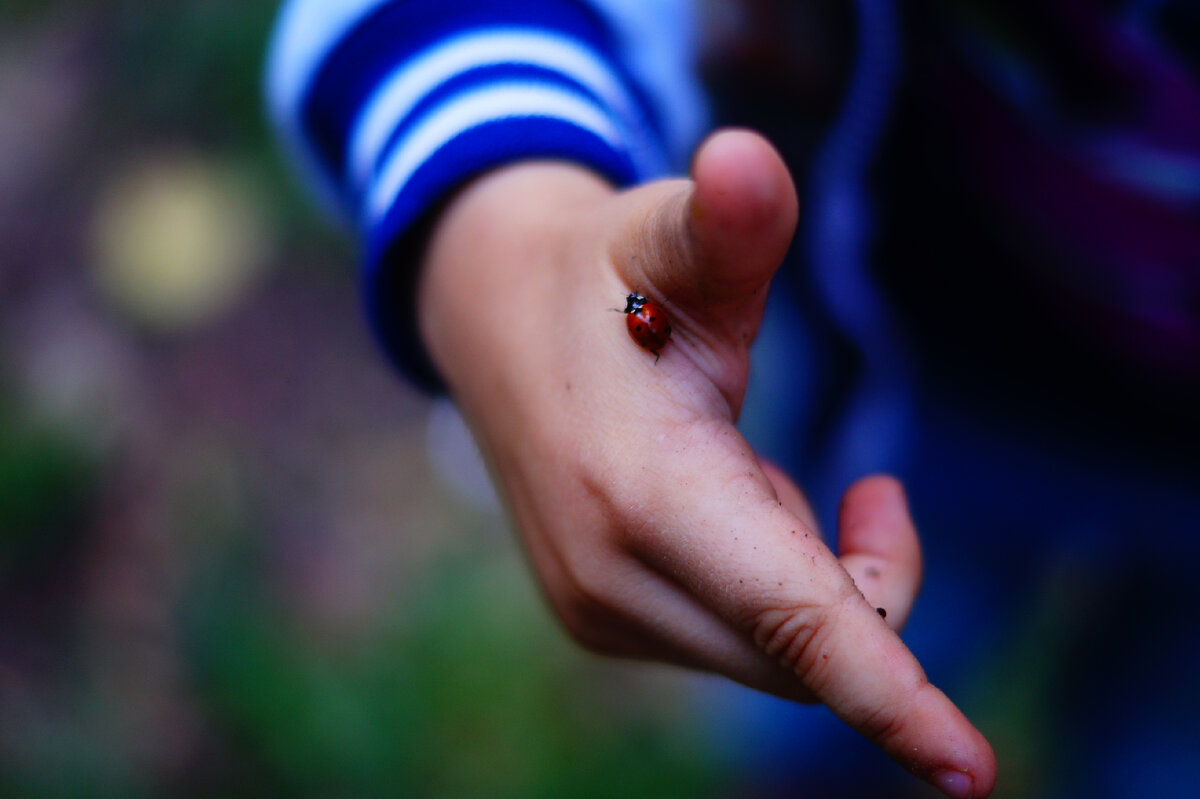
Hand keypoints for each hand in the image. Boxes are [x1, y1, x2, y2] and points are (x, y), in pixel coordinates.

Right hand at [416, 129, 995, 796]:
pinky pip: (735, 638)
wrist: (493, 322)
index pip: (791, 618)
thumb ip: (728, 219)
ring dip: (805, 569)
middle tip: (871, 484)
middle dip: (866, 580)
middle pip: (805, 646)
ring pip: (773, 652)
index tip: (970, 772)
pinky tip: (721, 506)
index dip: (889, 696)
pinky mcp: (599, 619)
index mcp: (641, 495)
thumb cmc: (602, 273)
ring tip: (751, 471)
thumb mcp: (667, 234)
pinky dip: (766, 585)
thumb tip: (750, 156)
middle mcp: (613, 581)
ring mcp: (600, 612)